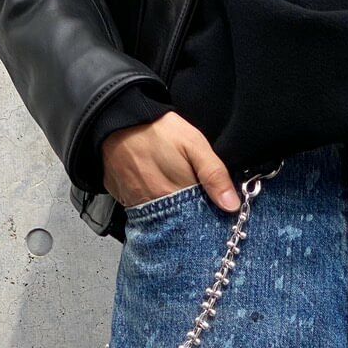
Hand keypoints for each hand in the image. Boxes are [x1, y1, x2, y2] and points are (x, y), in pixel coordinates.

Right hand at [102, 111, 240, 211]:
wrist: (116, 121)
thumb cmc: (157, 130)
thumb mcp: (193, 144)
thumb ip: (214, 174)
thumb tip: (231, 205)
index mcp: (176, 195)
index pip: (200, 220)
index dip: (211, 218)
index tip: (219, 214)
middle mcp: (157, 207)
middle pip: (183, 225)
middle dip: (194, 220)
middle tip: (200, 204)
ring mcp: (140, 208)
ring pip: (165, 223)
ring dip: (176, 218)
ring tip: (180, 200)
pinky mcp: (128, 204)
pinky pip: (147, 217)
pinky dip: (158, 213)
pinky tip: (163, 201)